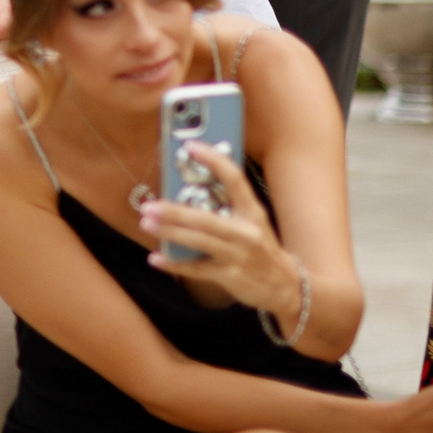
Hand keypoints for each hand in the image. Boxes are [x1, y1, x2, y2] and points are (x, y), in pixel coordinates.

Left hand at [139, 140, 295, 311]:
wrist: (286, 286)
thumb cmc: (261, 248)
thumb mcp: (253, 223)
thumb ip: (227, 207)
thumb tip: (187, 189)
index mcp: (253, 213)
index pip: (235, 180)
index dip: (214, 161)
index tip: (191, 146)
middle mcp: (246, 232)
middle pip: (205, 218)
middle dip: (174, 212)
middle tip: (148, 205)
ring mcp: (238, 255)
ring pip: (199, 241)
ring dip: (170, 232)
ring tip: (146, 223)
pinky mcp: (230, 276)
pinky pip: (197, 269)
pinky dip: (175, 264)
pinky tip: (155, 259)